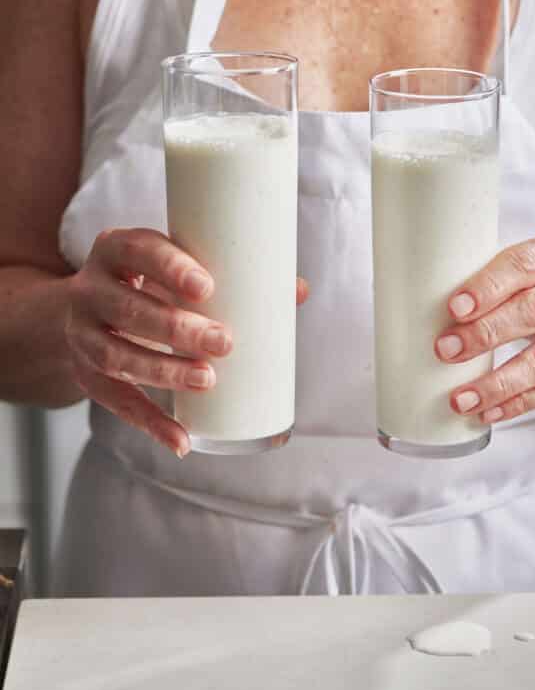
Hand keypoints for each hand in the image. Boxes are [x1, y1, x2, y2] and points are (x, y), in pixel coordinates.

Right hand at [66, 228, 307, 456]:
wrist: (83, 311)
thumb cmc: (147, 284)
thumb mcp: (172, 270)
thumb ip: (230, 276)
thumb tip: (297, 290)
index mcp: (116, 251)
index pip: (137, 250)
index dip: (169, 268)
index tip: (207, 286)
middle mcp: (89, 290)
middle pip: (129, 309)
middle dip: (177, 329)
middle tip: (225, 342)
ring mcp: (82, 335)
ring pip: (117, 356)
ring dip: (164, 372)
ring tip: (207, 379)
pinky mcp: (87, 376)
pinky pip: (117, 403)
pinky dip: (151, 423)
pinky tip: (181, 440)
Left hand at [435, 234, 534, 425]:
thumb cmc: (525, 280)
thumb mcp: (508, 267)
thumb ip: (477, 280)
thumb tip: (412, 302)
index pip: (522, 265)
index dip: (489, 287)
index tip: (455, 307)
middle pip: (532, 311)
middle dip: (486, 334)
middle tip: (445, 349)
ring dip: (498, 384)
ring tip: (462, 398)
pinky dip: (516, 404)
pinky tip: (487, 412)